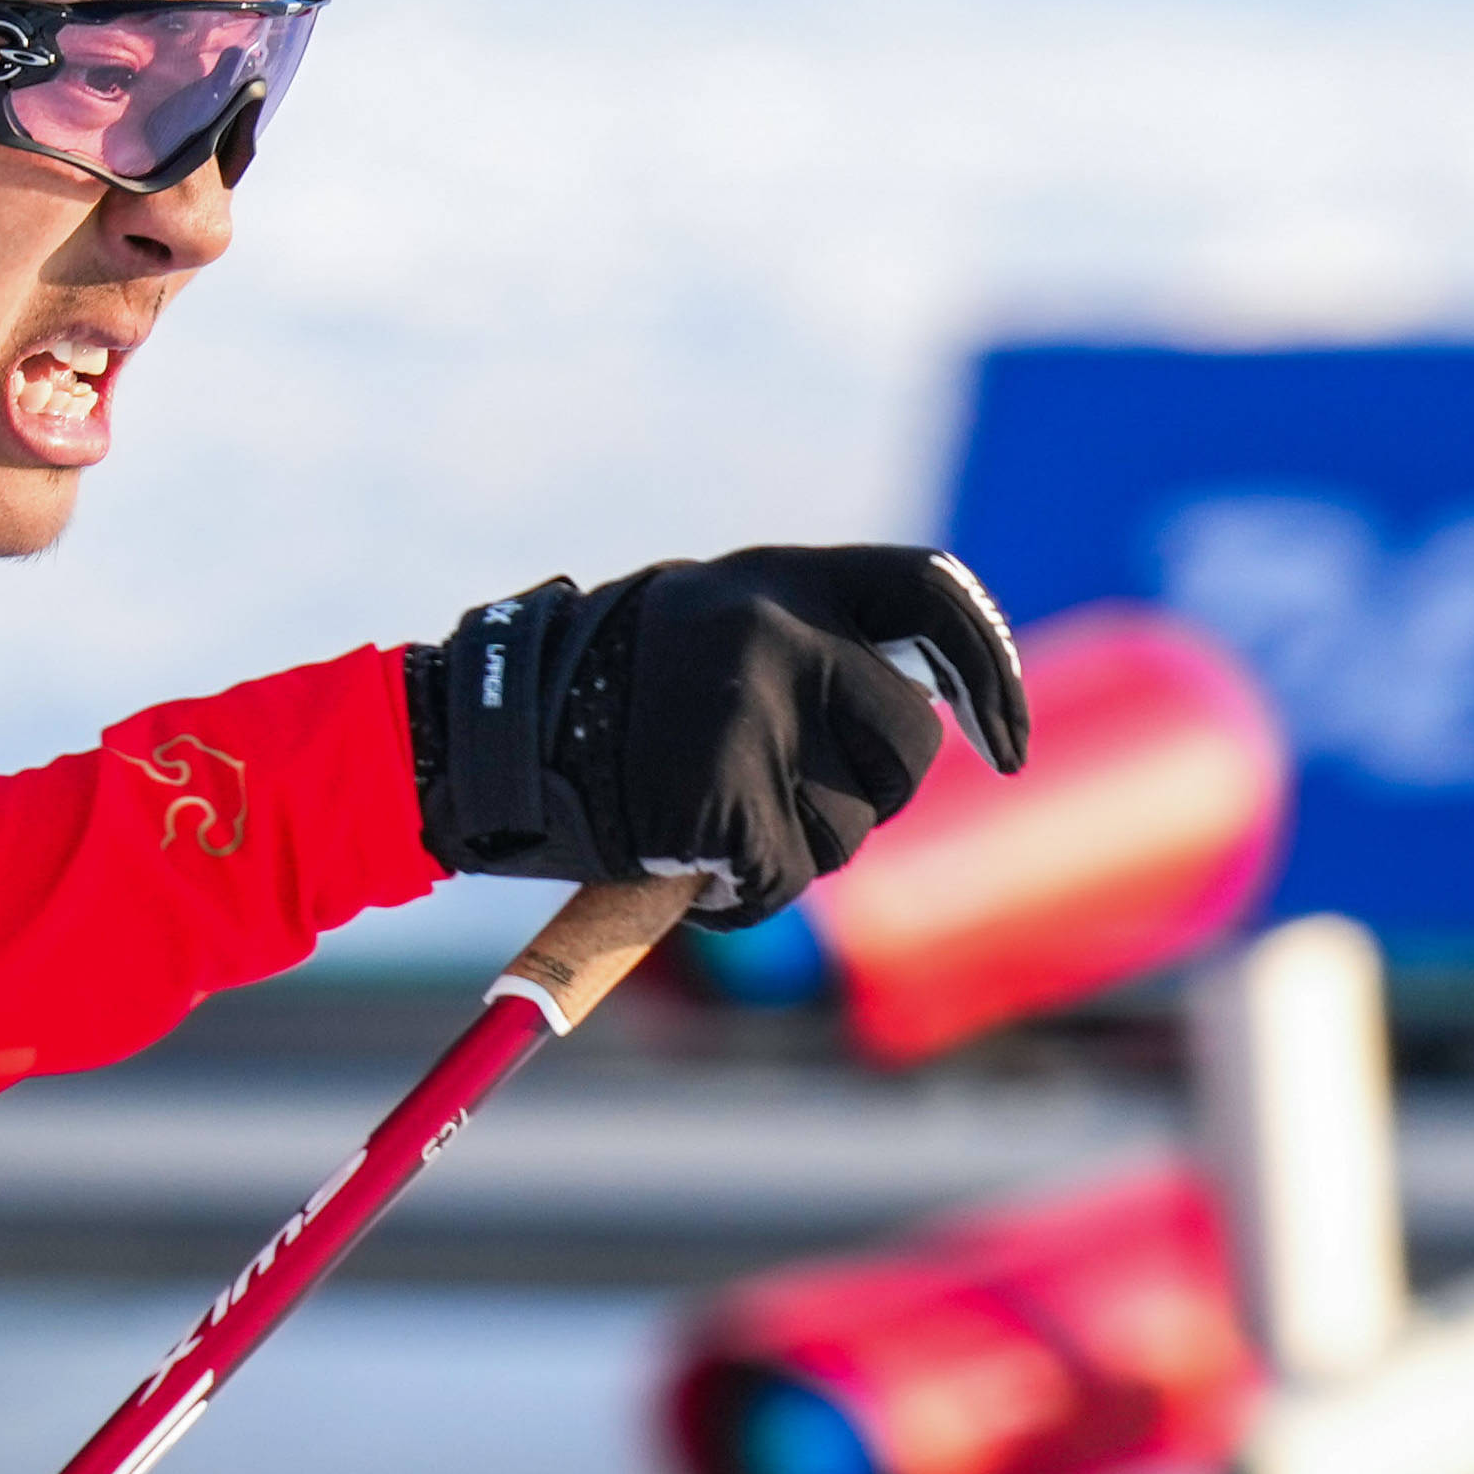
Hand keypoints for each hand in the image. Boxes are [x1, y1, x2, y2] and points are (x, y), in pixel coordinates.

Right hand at [413, 548, 1029, 927]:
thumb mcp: (704, 625)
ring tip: (701, 820)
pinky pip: (778, 880)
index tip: (1006, 744)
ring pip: (852, 827)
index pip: (932, 600)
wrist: (466, 739)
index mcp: (779, 576)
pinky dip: (734, 897)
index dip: (986, 674)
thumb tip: (915, 700)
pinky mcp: (719, 797)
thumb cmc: (588, 695)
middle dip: (869, 795)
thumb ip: (803, 643)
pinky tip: (672, 861)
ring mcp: (751, 714)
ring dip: (796, 848)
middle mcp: (778, 630)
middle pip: (908, 743)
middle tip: (785, 805)